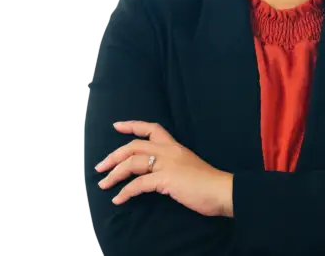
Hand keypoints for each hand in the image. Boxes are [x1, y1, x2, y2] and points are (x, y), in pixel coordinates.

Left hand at [95, 121, 234, 217]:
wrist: (223, 190)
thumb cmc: (209, 182)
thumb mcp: (188, 167)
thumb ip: (173, 166)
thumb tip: (158, 175)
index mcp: (175, 146)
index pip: (152, 128)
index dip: (133, 125)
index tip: (117, 125)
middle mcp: (169, 151)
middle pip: (134, 146)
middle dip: (114, 155)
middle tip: (100, 166)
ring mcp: (167, 164)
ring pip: (132, 163)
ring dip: (114, 174)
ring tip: (104, 184)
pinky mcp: (166, 179)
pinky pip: (139, 184)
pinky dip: (125, 192)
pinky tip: (118, 199)